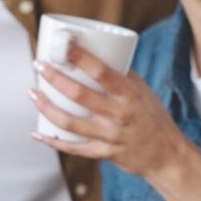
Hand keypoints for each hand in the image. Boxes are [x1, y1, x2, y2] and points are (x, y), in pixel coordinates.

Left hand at [31, 44, 194, 180]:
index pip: (102, 72)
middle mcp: (118, 115)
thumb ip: (121, 77)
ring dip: (47, 107)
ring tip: (34, 93)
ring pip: (69, 122)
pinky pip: (73, 148)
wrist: (167, 154)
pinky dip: (53, 141)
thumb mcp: (143, 92)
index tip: (64, 46)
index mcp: (128, 95)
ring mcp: (109, 136)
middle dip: (54, 78)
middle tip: (39, 65)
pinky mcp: (103, 153)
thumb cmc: (154, 118)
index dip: (80, 57)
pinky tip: (38, 133)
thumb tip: (97, 56)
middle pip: (79, 94)